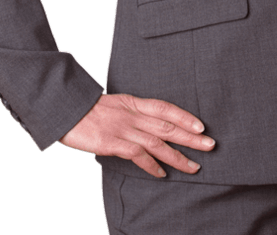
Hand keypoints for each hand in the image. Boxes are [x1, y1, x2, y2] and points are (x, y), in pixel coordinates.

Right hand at [59, 93, 215, 177]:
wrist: (66, 108)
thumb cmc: (87, 109)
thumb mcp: (114, 104)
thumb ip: (131, 112)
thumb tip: (146, 124)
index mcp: (133, 102)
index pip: (165, 108)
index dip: (184, 116)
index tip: (201, 125)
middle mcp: (132, 114)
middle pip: (168, 126)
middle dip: (191, 137)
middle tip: (210, 145)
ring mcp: (123, 128)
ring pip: (158, 143)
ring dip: (178, 156)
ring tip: (194, 166)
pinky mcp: (113, 142)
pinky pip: (138, 155)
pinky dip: (152, 165)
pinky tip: (162, 173)